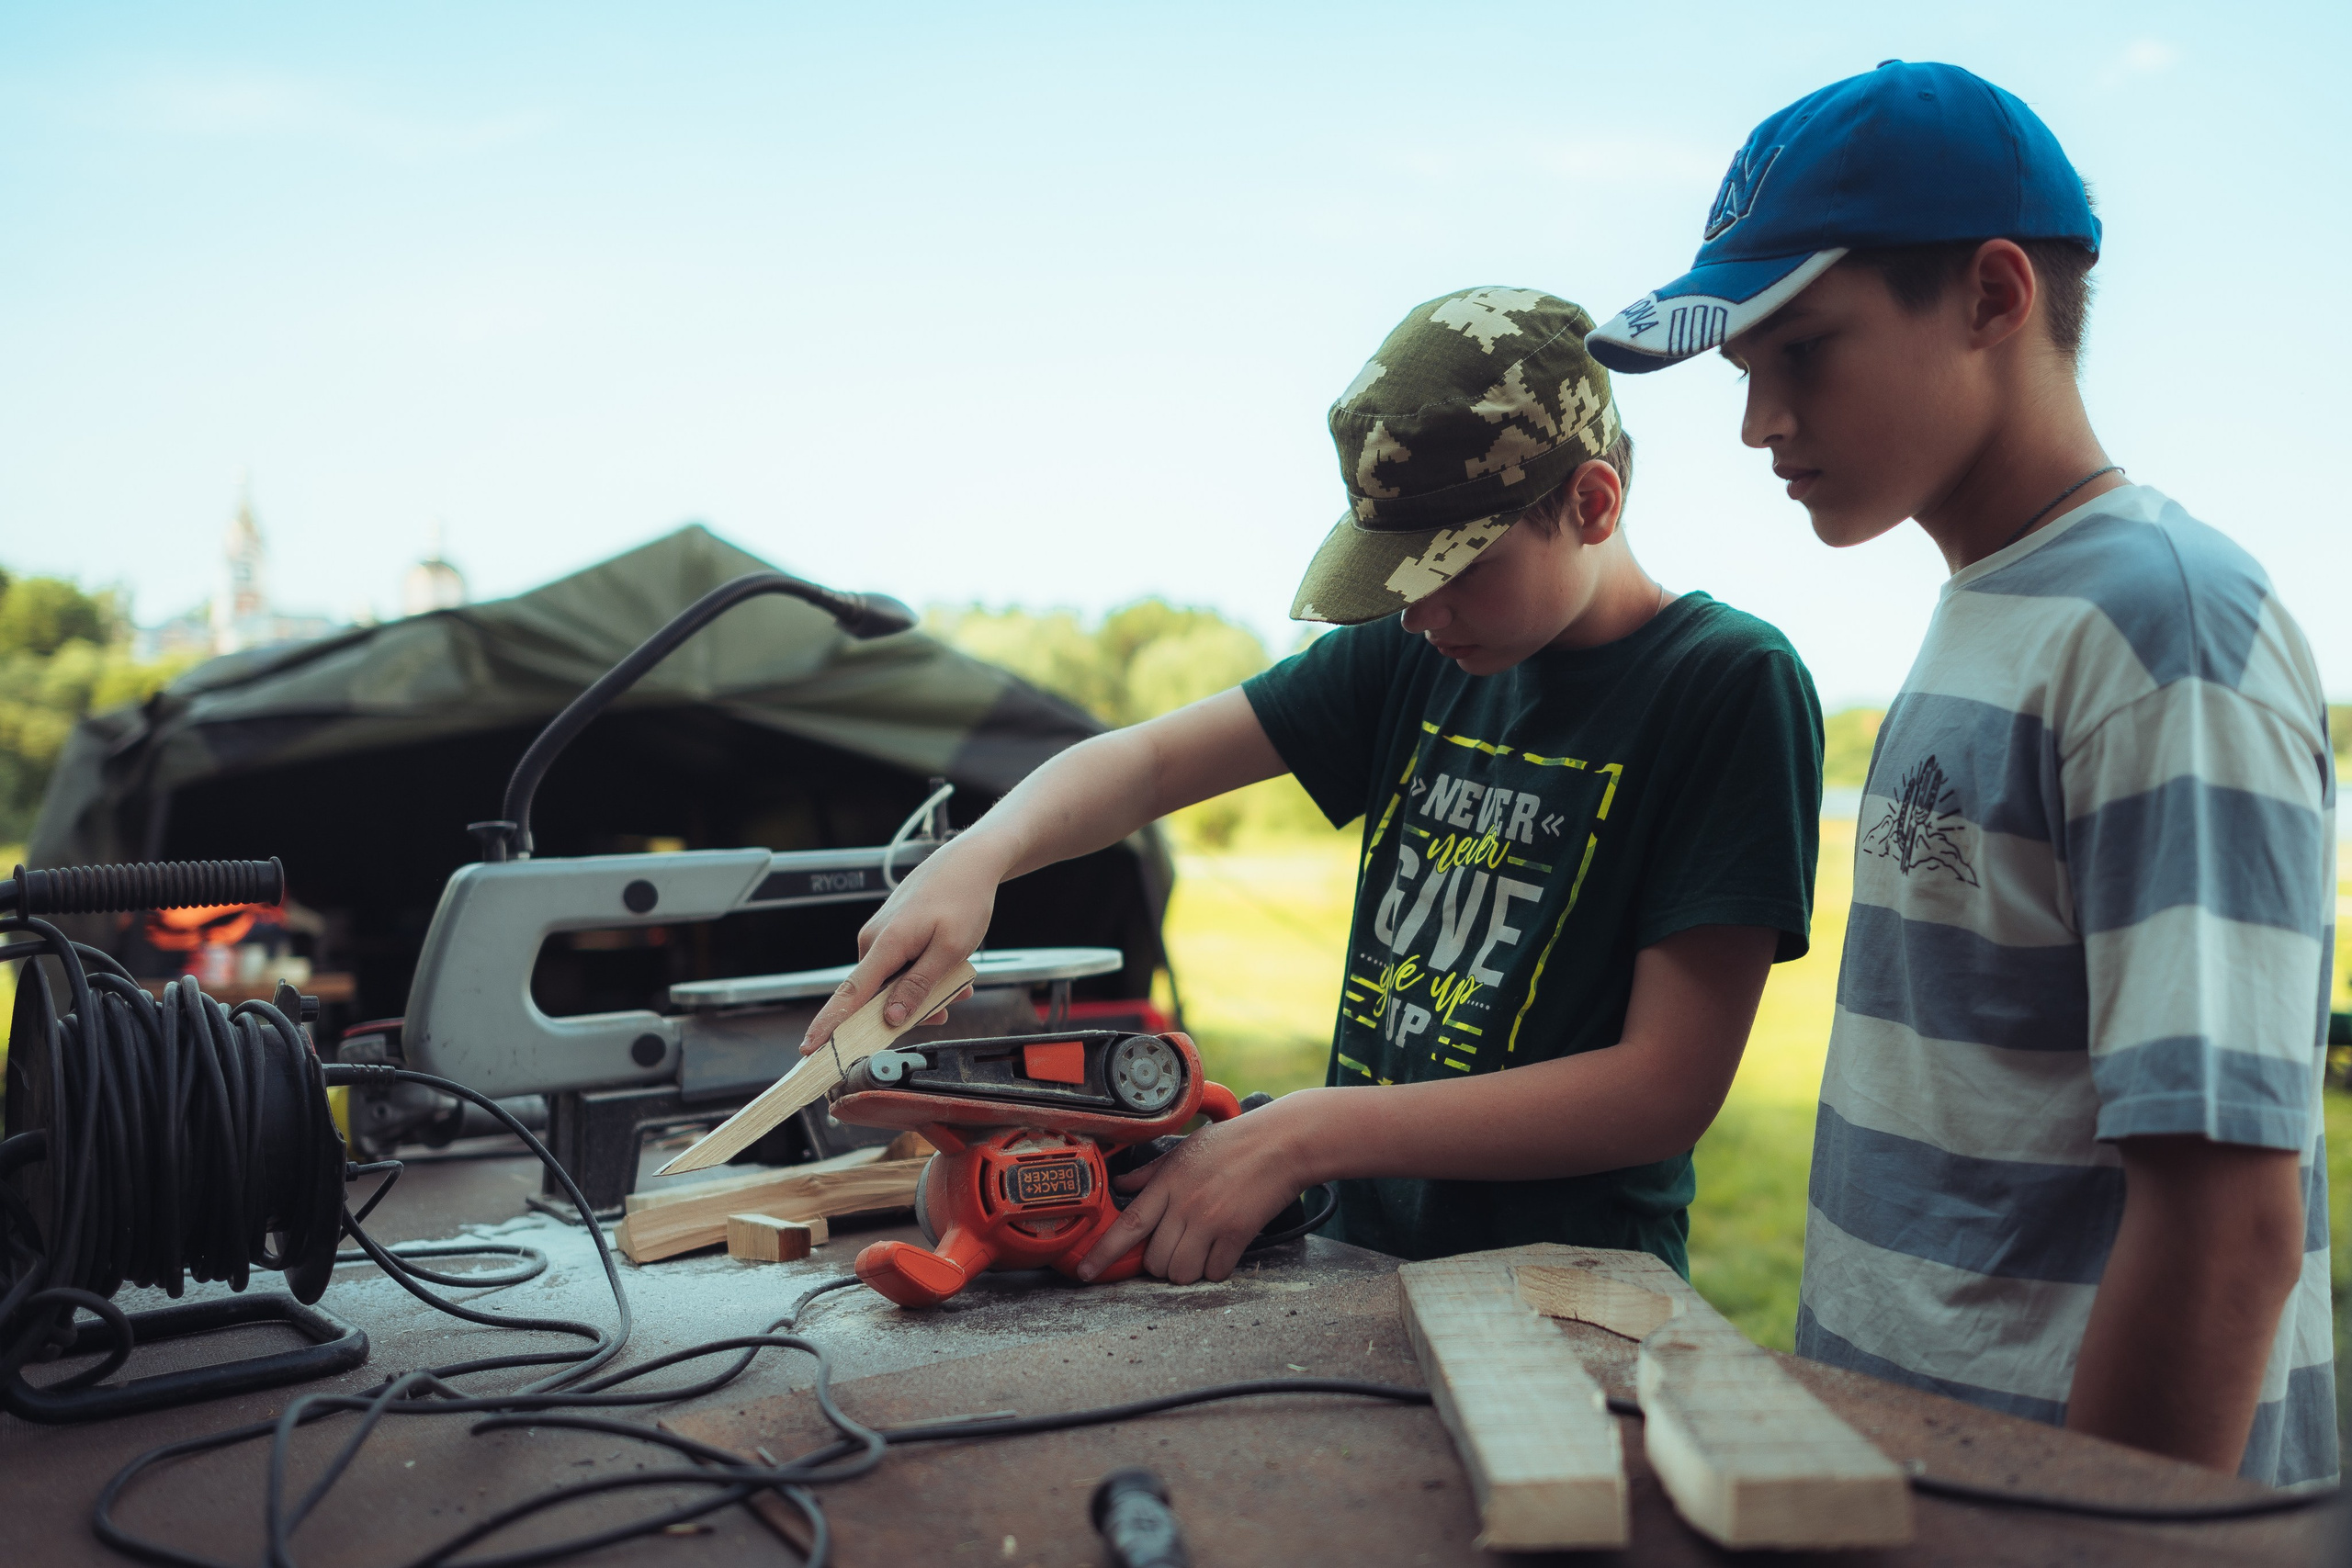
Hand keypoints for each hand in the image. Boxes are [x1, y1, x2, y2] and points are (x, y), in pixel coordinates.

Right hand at [800, 836, 1002, 1053]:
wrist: (969, 861)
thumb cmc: (962, 899)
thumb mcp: (950, 950)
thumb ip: (920, 986)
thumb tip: (892, 1018)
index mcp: (885, 944)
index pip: (849, 994)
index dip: (829, 1025)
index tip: (810, 1049)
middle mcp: (874, 940)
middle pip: (877, 995)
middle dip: (910, 1008)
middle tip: (949, 1003)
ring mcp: (881, 935)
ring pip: (894, 982)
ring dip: (923, 990)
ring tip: (958, 982)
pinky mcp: (891, 932)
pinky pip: (900, 966)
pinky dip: (922, 974)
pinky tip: (949, 968)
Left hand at [1077, 1094, 1323, 1284]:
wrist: (1281, 1143)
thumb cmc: (1235, 1142)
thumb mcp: (1185, 1149)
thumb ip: (1150, 1171)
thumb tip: (1121, 1181)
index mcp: (1167, 1183)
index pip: (1128, 1224)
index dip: (1103, 1253)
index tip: (1085, 1272)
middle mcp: (1184, 1205)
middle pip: (1155, 1260)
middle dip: (1161, 1262)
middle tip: (1177, 1247)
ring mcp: (1210, 1221)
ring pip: (1181, 1272)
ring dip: (1188, 1270)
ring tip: (1201, 1250)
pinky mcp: (1236, 1234)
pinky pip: (1215, 1273)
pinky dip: (1217, 1269)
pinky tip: (1223, 1250)